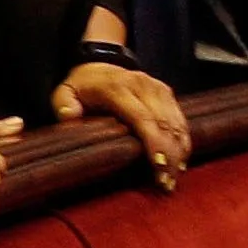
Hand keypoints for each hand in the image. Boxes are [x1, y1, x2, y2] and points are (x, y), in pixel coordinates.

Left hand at [57, 62, 190, 182]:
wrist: (98, 64)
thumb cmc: (82, 86)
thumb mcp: (64, 92)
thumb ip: (64, 104)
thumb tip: (69, 116)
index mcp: (117, 88)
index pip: (142, 118)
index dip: (154, 143)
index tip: (158, 167)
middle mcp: (142, 85)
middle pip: (164, 123)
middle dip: (169, 155)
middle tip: (167, 184)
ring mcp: (158, 87)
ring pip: (176, 122)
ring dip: (179, 151)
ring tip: (174, 178)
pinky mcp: (167, 92)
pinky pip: (180, 119)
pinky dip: (183, 140)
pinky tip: (181, 161)